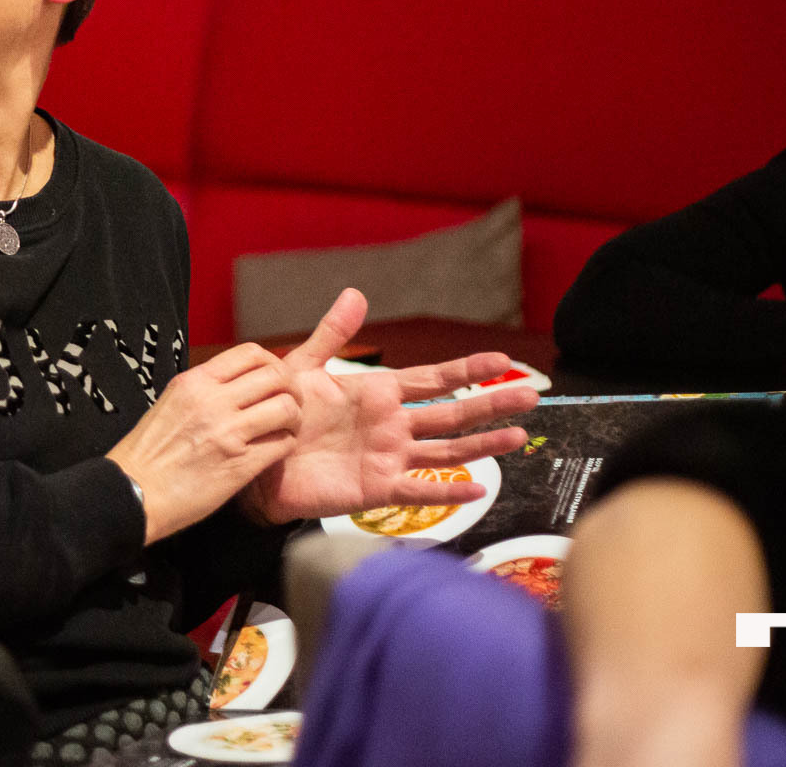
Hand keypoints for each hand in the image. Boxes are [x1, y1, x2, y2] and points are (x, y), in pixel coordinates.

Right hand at [106, 343, 301, 543]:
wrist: (133, 492)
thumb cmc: (147, 455)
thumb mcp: (170, 403)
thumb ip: (204, 390)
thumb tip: (235, 384)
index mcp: (194, 382)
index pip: (250, 353)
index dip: (271, 363)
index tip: (273, 377)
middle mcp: (212, 401)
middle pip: (276, 375)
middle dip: (291, 388)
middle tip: (289, 402)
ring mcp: (228, 432)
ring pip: (286, 408)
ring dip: (293, 418)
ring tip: (285, 428)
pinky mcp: (239, 464)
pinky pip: (282, 444)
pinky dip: (285, 445)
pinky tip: (275, 450)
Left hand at [240, 289, 538, 524]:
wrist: (255, 460)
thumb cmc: (279, 414)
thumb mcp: (303, 367)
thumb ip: (331, 334)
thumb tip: (355, 294)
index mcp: (377, 394)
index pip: (433, 379)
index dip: (467, 370)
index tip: (503, 361)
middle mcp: (392, 426)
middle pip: (452, 414)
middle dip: (490, 404)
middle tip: (530, 395)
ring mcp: (389, 458)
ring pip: (446, 451)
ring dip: (482, 445)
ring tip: (518, 437)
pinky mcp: (376, 489)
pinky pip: (418, 490)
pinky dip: (447, 491)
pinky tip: (477, 488)